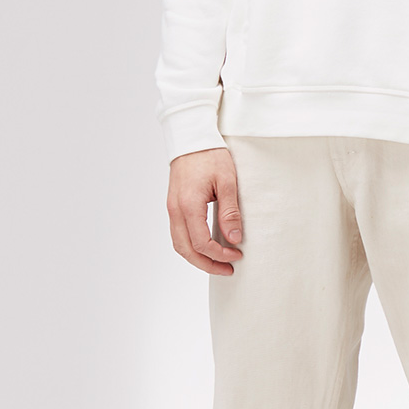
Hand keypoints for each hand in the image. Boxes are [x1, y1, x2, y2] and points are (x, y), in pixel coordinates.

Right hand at [167, 148, 243, 274]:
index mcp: (188, 205)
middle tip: (228, 270)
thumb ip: (230, 212)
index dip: (219, 254)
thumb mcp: (227, 182)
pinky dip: (191, 246)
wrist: (191, 138)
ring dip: (197, 258)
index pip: (201, 243)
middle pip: (186, 250)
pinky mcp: (174, 206)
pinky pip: (178, 234)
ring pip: (179, 244)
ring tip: (218, 263)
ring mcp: (172, 208)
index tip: (237, 255)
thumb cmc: (210, 155)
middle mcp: (175, 210)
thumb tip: (234, 238)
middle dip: (207, 264)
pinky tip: (207, 247)